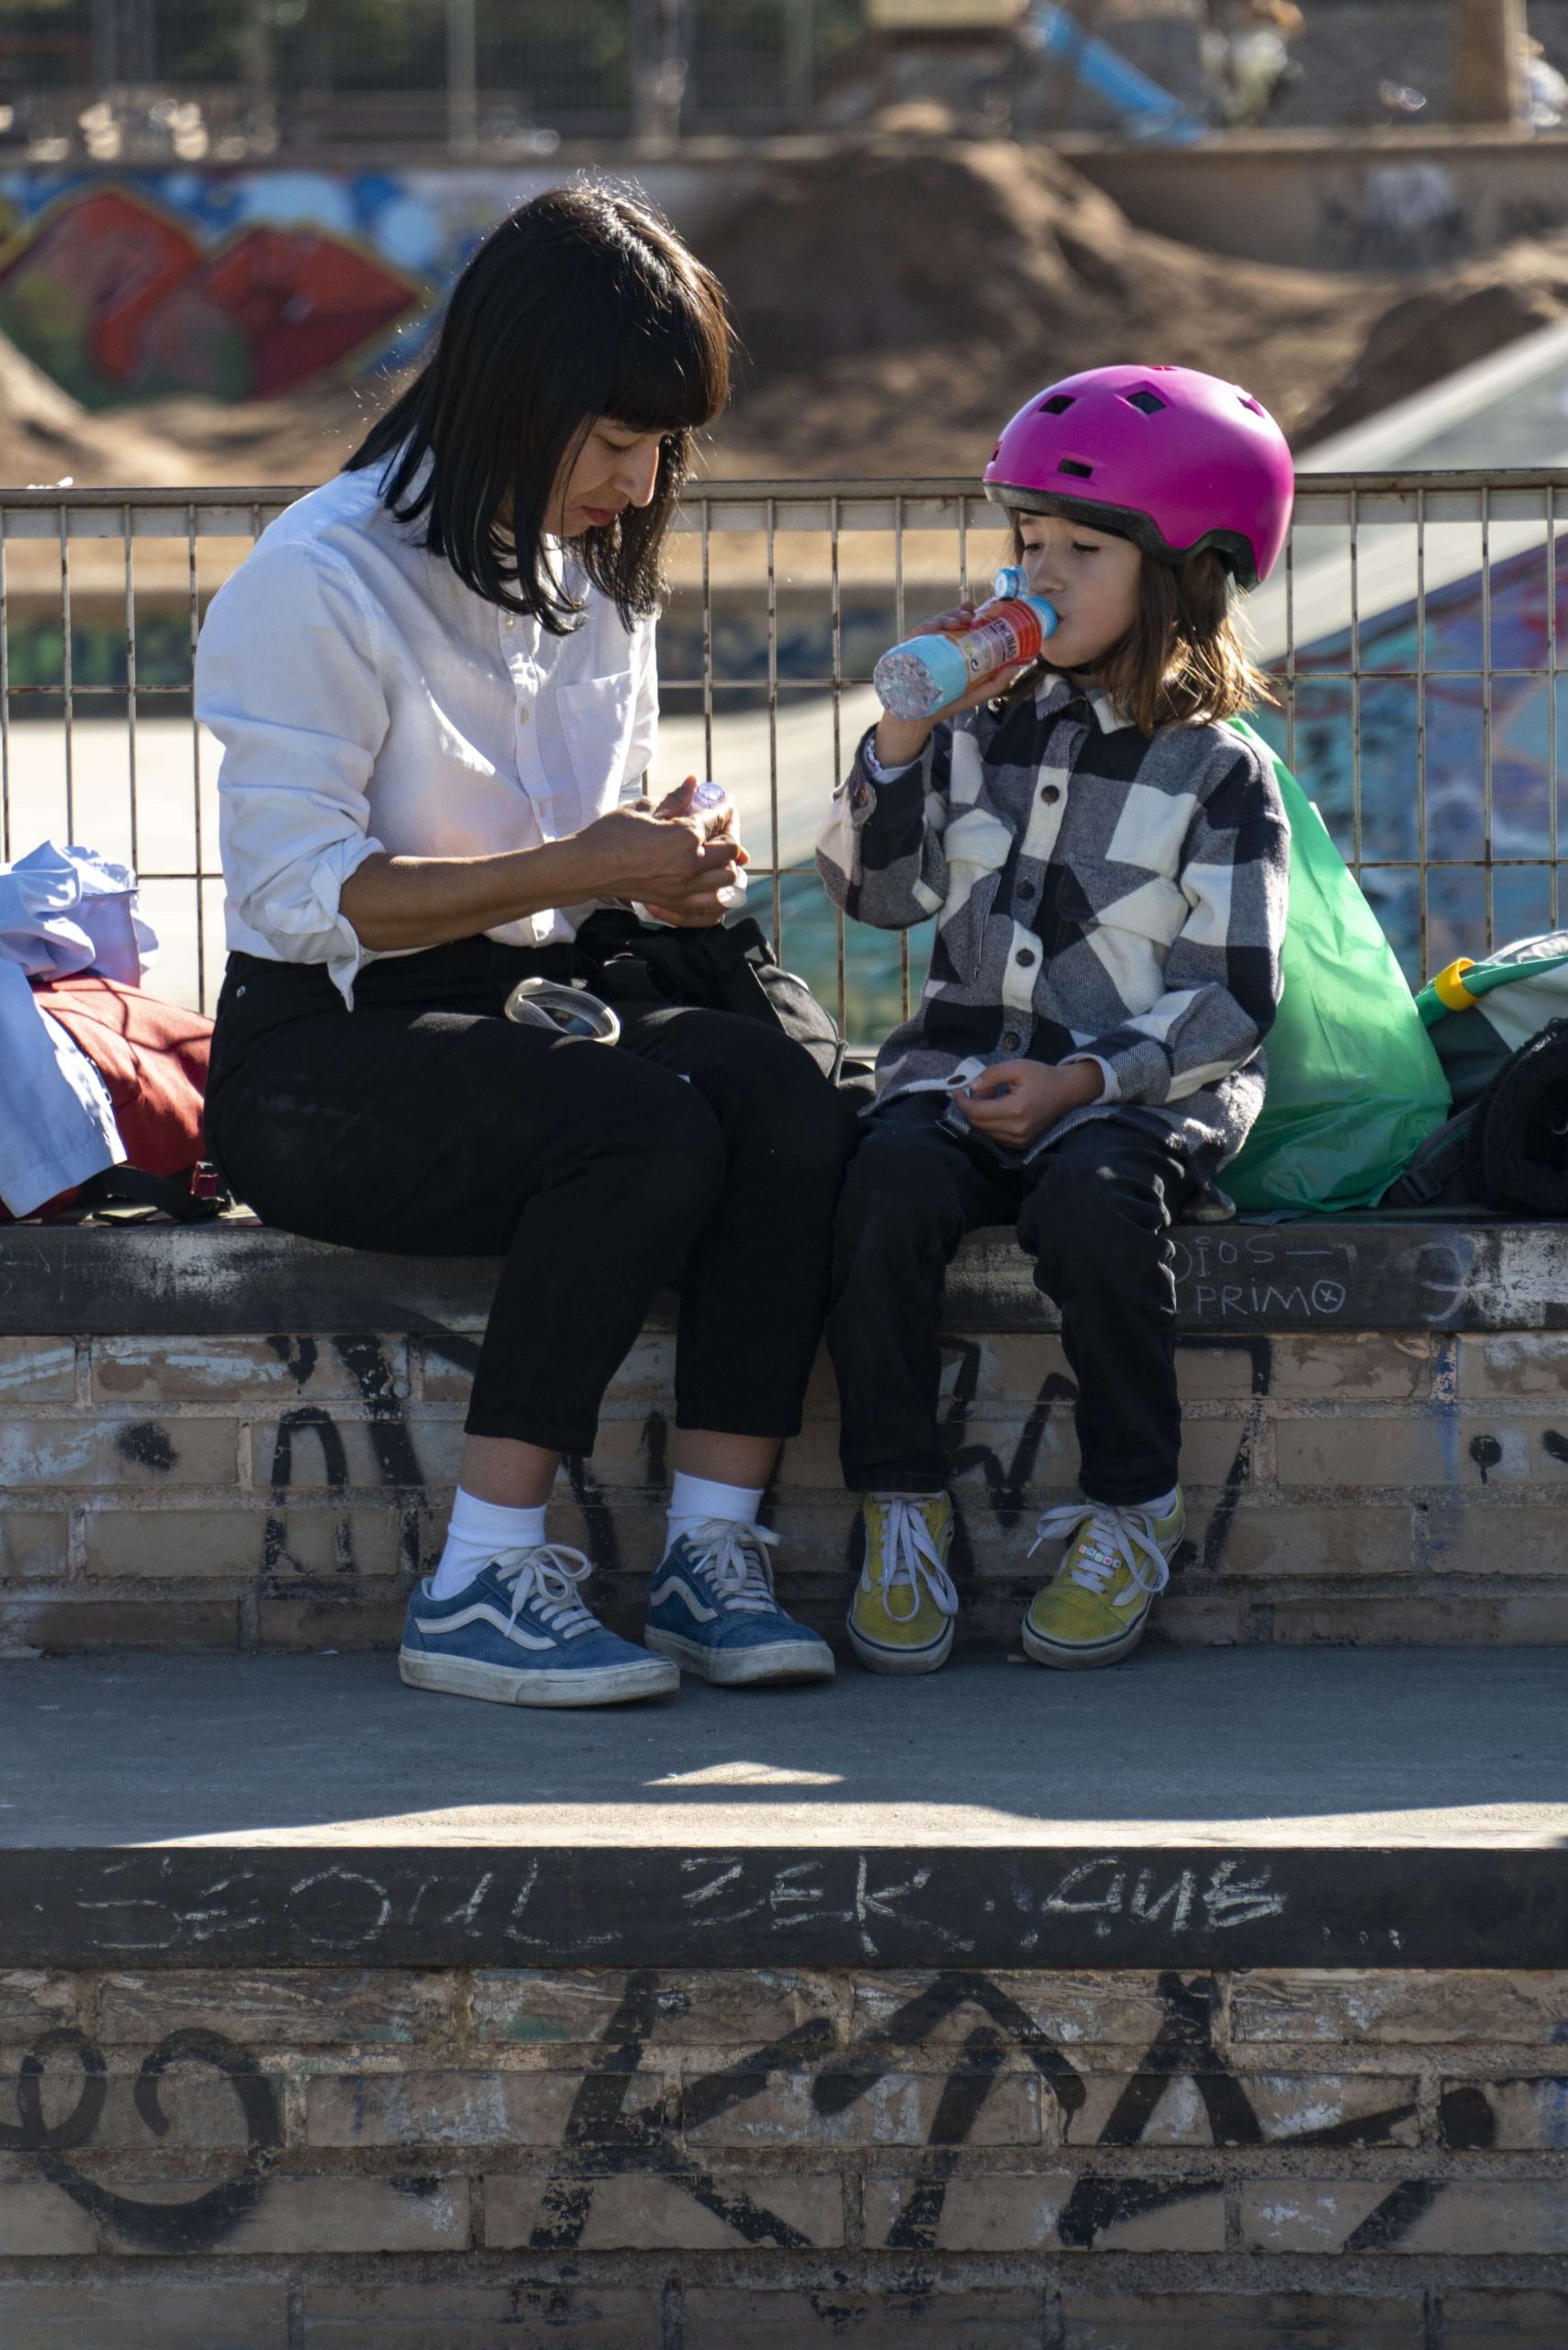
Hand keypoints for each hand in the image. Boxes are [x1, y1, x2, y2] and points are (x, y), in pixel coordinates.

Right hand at [573, 800, 741, 927]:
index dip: (724, 808)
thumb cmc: (611, 834)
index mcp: (686, 837)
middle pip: (731, 850)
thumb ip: (675, 799)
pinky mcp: (676, 903)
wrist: (588, 867)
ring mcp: (685, 888)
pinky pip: (711, 902)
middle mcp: (692, 865)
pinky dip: (718, 891)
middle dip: (730, 833)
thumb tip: (693, 783)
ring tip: (717, 852)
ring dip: (728, 863)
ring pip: (727, 878)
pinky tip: (711, 879)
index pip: (717, 820)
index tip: (725, 803)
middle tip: (722, 824)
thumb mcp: (644, 808)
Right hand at [874, 603, 1029, 768]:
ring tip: (956, 621)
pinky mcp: (905, 655)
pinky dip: (924, 629)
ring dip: (944, 618)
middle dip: (957, 613)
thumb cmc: (946, 703)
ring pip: (931, 625)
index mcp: (949, 648)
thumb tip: (1021, 665)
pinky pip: (914, 637)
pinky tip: (935, 628)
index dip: (966, 612)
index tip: (975, 608)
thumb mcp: (976, 692)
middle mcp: (934, 645)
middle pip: (945, 621)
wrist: (918, 719)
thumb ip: (998, 681)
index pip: (957, 624)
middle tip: (968, 614)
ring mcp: (919, 649)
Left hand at [951, 1059, 1102, 1151]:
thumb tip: (971, 1086)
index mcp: (1016, 1109)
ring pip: (984, 1133)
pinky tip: (997, 1109)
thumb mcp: (1017, 1067)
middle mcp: (1018, 1130)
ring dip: (980, 1116)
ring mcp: (1021, 1140)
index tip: (956, 1090)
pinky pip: (995, 1137)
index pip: (977, 1112)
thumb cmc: (1043, 1076)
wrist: (1068, 1092)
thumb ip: (992, 1074)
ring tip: (991, 1098)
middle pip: (978, 1125)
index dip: (962, 1102)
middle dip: (971, 1107)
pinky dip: (989, 1124)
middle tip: (980, 1089)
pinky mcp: (1022, 1144)